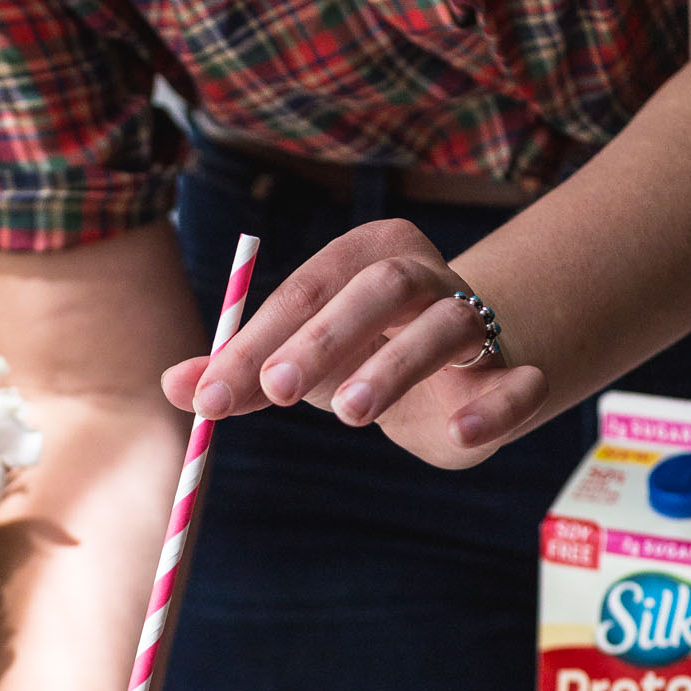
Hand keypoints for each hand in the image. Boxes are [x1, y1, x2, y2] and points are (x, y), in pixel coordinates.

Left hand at [161, 217, 546, 464]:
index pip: (307, 289)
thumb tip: (174, 386)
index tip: (214, 396)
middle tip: (280, 389)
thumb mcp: (297, 359)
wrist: (456, 379)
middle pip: (382, 289)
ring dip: (398, 365)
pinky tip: (465, 432)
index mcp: (366, 257)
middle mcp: (426, 277)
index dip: (258, 341)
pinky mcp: (514, 374)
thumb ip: (238, 371)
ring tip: (354, 414)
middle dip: (327, 336)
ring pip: (447, 327)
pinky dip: (497, 404)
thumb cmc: (363, 355)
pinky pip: (516, 383)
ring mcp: (477, 322)